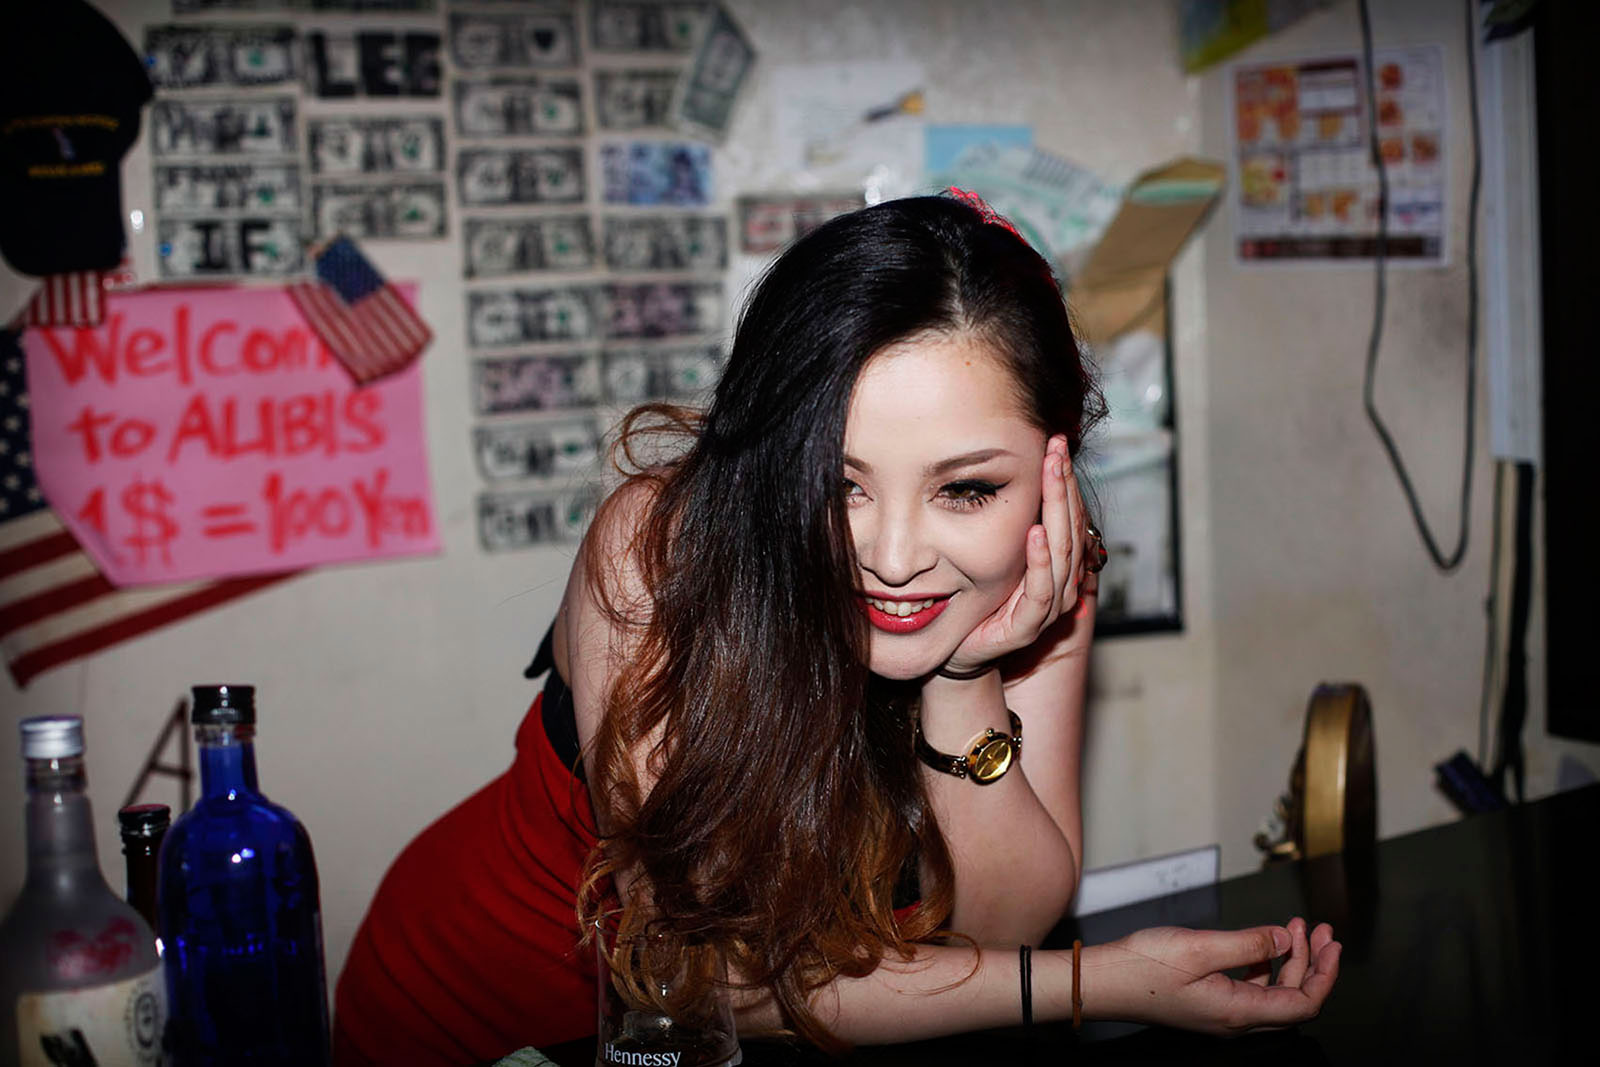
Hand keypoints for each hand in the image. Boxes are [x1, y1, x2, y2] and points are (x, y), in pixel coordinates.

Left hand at [942, 435, 1090, 675]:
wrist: (959, 650)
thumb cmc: (977, 598)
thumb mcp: (996, 553)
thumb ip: (1011, 523)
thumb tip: (1010, 476)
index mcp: (1055, 565)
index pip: (1069, 516)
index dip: (1065, 481)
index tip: (1057, 444)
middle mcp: (1059, 584)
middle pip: (1070, 529)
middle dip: (1063, 485)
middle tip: (1056, 448)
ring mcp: (1047, 608)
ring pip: (1063, 554)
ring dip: (1056, 511)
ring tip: (1051, 476)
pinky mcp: (1028, 628)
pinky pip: (1041, 591)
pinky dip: (1040, 561)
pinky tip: (1034, 533)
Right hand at [1085, 919, 1340, 1035]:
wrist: (1103, 981)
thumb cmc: (1142, 967)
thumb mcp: (1200, 947)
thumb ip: (1248, 944)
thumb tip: (1286, 940)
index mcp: (1238, 1012)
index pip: (1304, 1004)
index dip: (1325, 975)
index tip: (1332, 944)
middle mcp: (1234, 1020)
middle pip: (1294, 999)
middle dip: (1312, 963)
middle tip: (1320, 930)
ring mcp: (1221, 1013)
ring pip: (1273, 993)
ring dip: (1289, 961)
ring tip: (1294, 928)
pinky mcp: (1208, 1003)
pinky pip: (1251, 990)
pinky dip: (1265, 965)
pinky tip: (1260, 944)